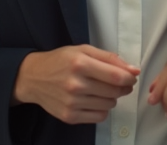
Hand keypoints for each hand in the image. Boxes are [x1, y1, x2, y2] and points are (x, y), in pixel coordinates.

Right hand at [12, 45, 139, 124]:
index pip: (116, 77)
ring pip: (109, 105)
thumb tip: (133, 70)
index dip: (129, 78)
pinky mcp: (69, 117)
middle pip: (114, 92)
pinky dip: (102, 109)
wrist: (33, 78)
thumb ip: (109, 58)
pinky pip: (99, 117)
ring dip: (111, 97)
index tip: (131, 76)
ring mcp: (72, 103)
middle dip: (123, 87)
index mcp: (80, 64)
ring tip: (102, 89)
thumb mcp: (83, 50)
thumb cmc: (60, 61)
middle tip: (120, 83)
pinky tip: (94, 100)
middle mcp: (75, 85)